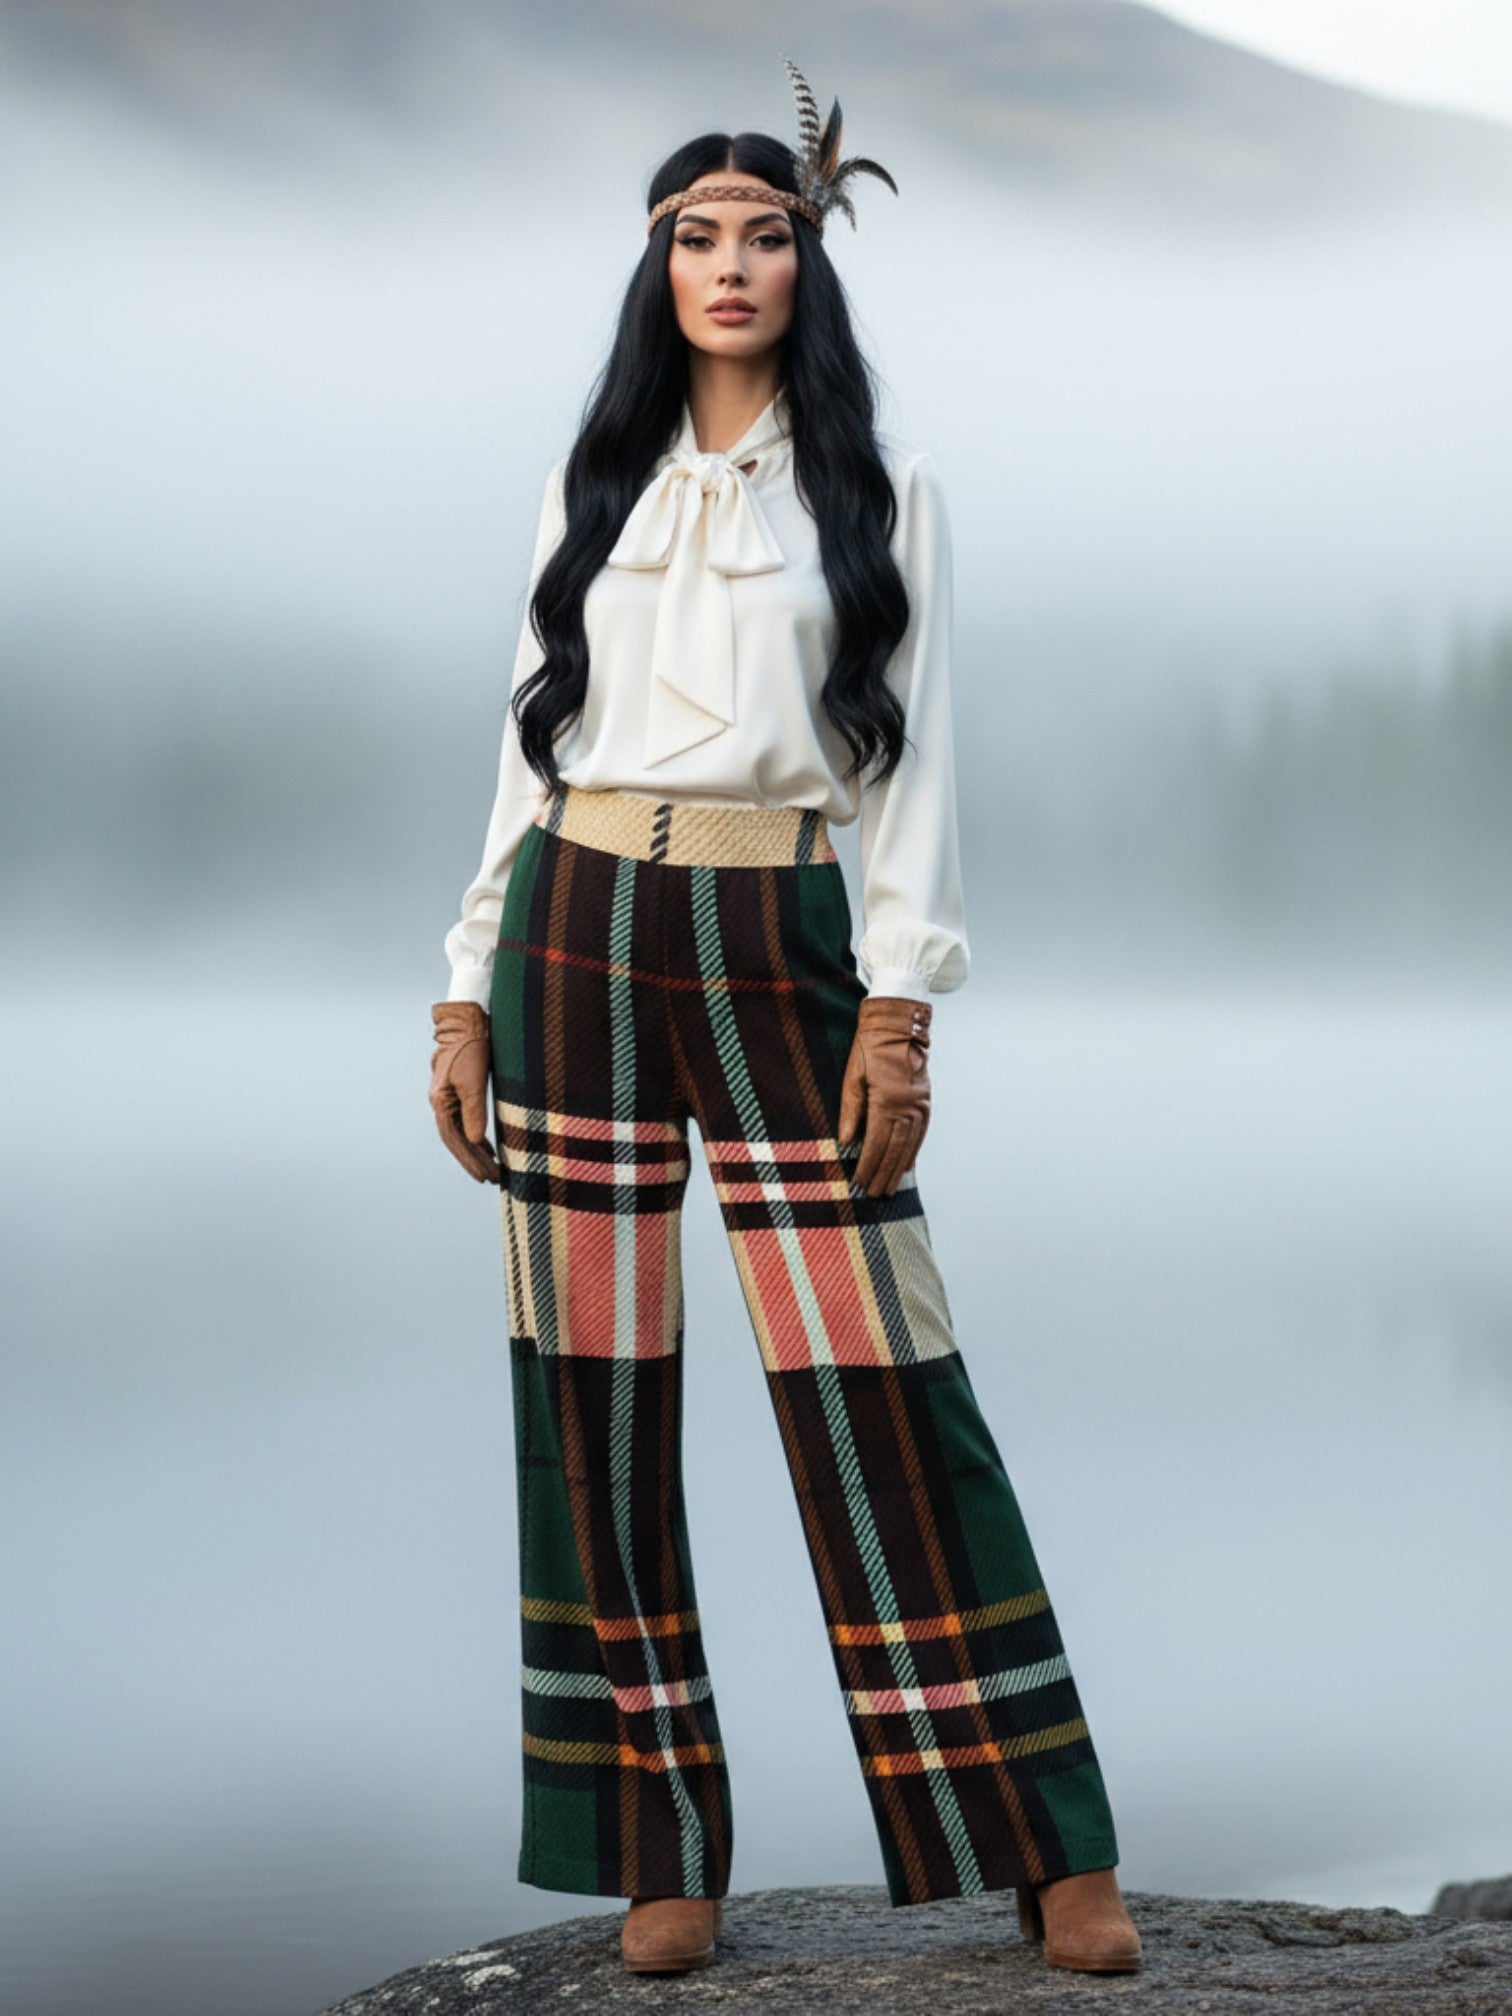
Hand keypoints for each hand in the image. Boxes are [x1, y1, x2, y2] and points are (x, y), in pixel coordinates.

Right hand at [429, 1000, 502, 1183]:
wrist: (467, 1021)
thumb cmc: (471, 1048)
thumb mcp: (474, 1081)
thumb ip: (474, 1112)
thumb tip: (475, 1141)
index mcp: (440, 1102)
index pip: (454, 1139)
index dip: (469, 1159)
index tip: (485, 1176)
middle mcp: (440, 1102)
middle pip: (456, 1139)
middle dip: (474, 1160)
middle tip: (492, 1179)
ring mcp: (448, 1097)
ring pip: (461, 1132)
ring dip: (475, 1151)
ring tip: (491, 1169)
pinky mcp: (458, 1091)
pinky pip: (465, 1121)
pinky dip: (476, 1136)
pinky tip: (487, 1145)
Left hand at [837, 995, 932, 1198]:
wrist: (898, 1023)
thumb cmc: (870, 1047)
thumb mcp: (852, 1076)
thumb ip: (850, 1111)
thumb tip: (845, 1142)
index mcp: (886, 1100)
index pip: (876, 1142)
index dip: (868, 1165)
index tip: (859, 1181)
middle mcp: (908, 1105)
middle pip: (895, 1149)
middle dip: (884, 1173)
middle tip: (876, 1193)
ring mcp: (920, 1103)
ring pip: (910, 1144)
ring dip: (899, 1168)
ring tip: (891, 1186)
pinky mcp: (926, 1100)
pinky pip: (920, 1132)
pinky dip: (913, 1151)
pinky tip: (907, 1164)